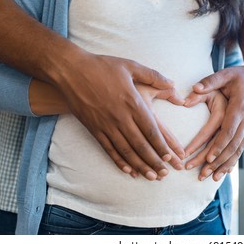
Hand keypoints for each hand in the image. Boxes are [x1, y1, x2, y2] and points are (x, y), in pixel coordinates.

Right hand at [56, 53, 179, 180]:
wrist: (70, 70)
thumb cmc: (102, 66)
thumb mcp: (131, 66)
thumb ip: (154, 76)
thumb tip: (173, 84)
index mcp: (133, 102)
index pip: (151, 130)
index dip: (161, 145)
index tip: (170, 157)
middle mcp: (121, 117)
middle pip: (140, 144)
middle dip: (154, 161)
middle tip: (164, 174)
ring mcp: (106, 125)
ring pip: (126, 150)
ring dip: (139, 165)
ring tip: (151, 176)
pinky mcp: (94, 128)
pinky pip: (108, 149)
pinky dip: (119, 161)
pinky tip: (128, 170)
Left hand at [188, 66, 243, 180]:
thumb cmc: (241, 75)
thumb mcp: (226, 74)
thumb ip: (210, 81)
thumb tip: (193, 89)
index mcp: (239, 107)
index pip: (229, 131)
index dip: (219, 146)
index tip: (208, 158)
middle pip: (232, 145)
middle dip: (218, 162)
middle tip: (203, 174)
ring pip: (237, 150)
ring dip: (225, 165)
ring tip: (211, 178)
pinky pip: (241, 148)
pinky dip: (232, 161)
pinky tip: (224, 172)